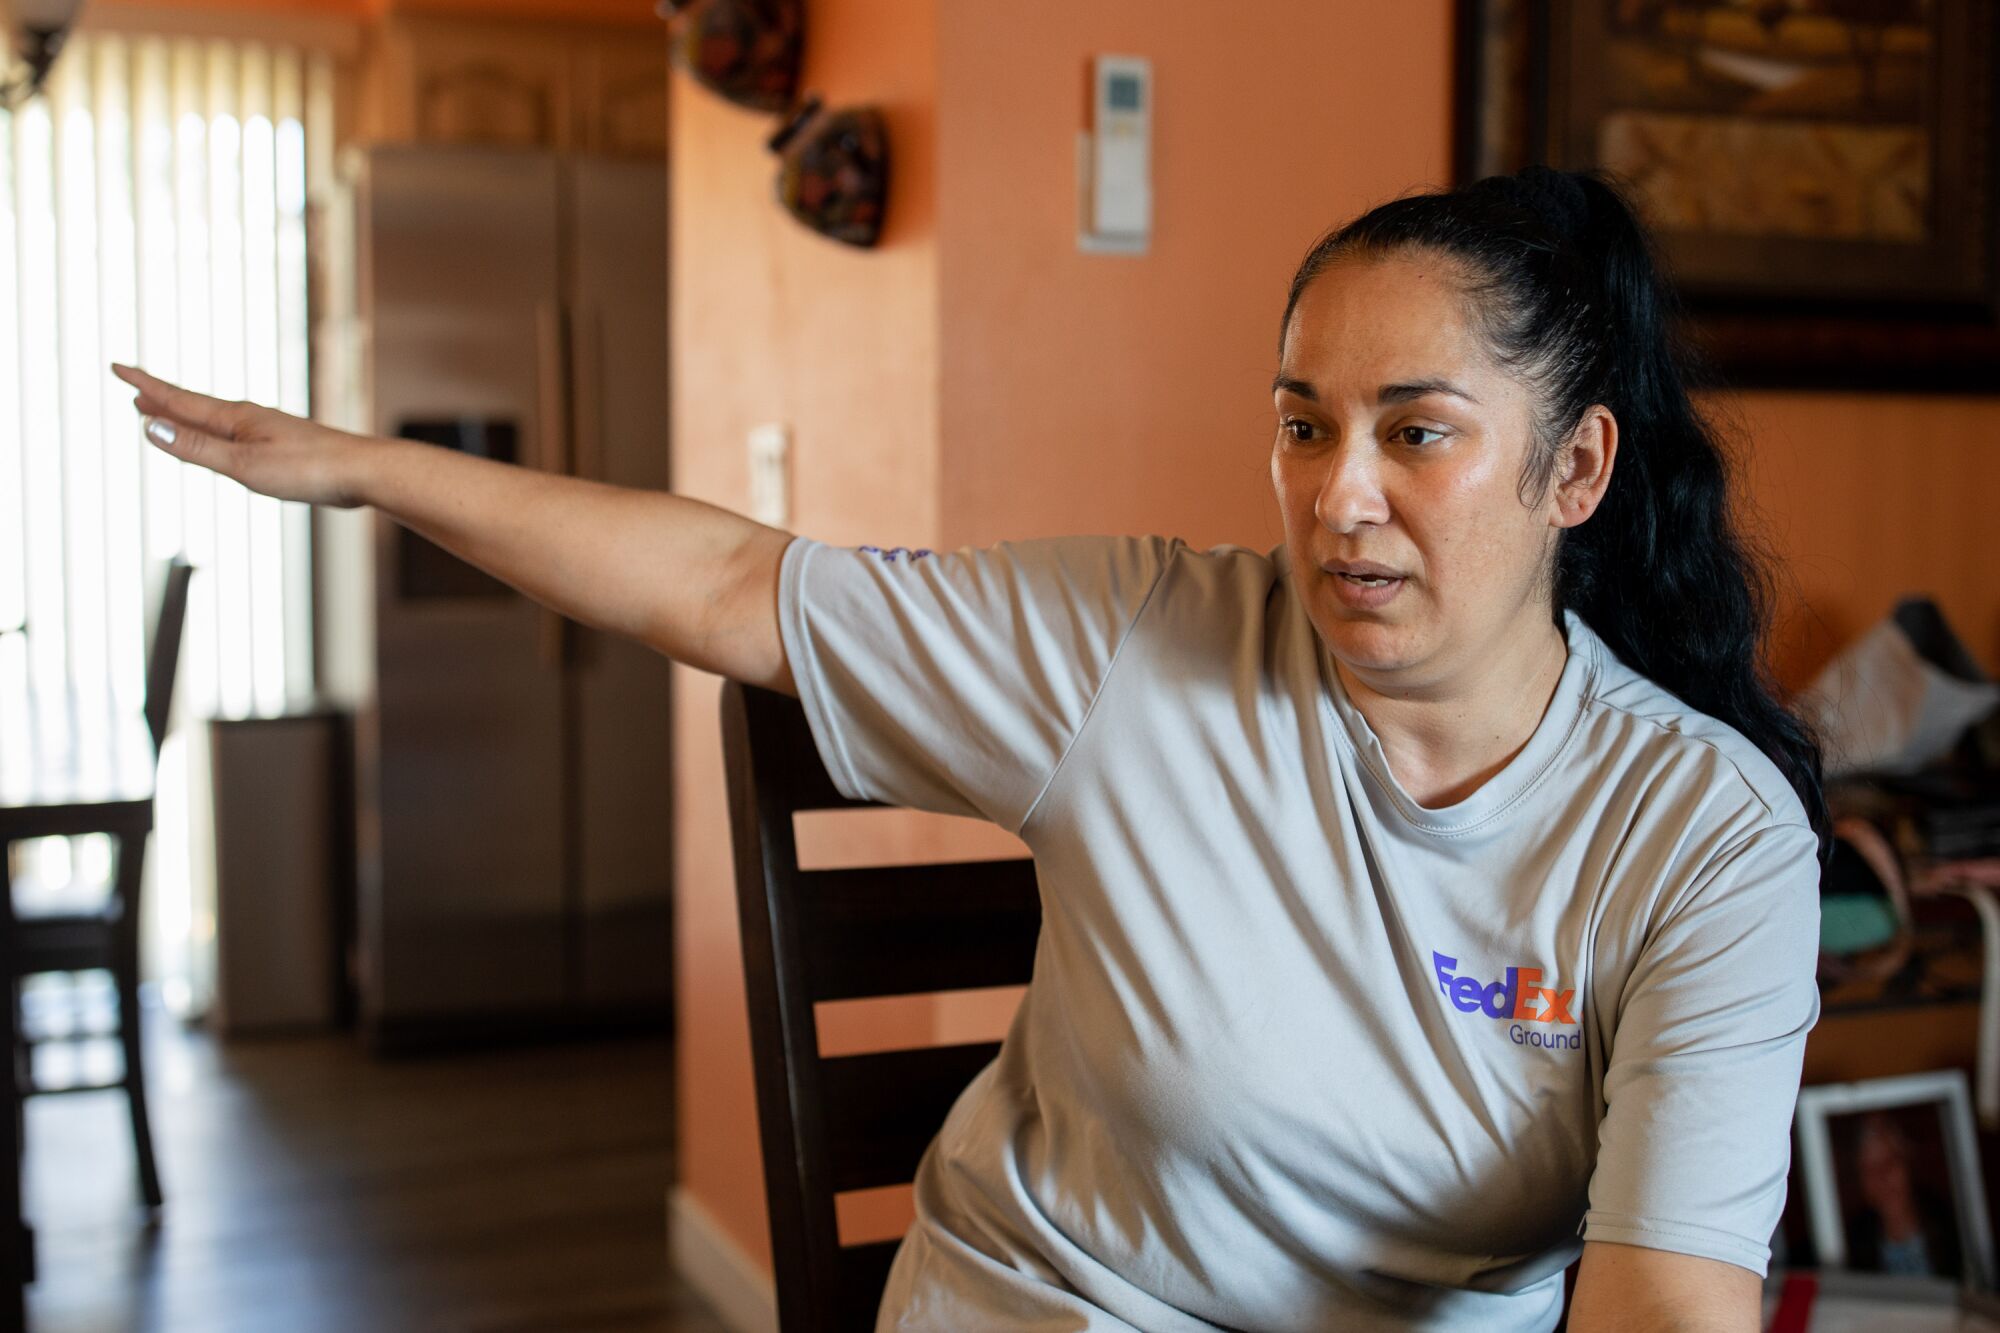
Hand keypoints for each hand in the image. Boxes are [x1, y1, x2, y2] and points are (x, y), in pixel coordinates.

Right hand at [112, 363, 375, 508]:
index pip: (179, 399)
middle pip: (195, 407)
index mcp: (237, 418)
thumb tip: (150, 426)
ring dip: (187, 416)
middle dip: (162, 400)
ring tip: (168, 413)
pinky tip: (224, 439)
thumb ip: (197, 447)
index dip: (146, 386)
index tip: (118, 368)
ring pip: (216, 421)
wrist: (365, 472)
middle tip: (134, 389)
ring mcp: (269, 431)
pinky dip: (215, 433)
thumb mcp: (243, 464)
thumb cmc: (308, 469)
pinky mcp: (286, 448)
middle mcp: (251, 418)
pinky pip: (237, 435)